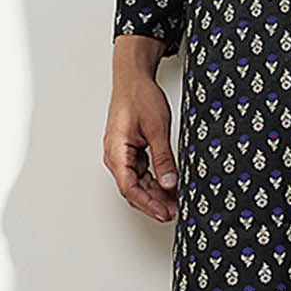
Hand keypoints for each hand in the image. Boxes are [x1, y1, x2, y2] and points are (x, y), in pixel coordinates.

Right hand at [104, 52, 178, 220]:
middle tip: (174, 212)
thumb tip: (169, 183)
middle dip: (153, 203)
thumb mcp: (157, 129)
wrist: (133, 77)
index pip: (129, 188)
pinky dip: (155, 180)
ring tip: (175, 202)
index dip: (148, 204)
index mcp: (116, 151)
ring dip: (155, 193)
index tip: (164, 213)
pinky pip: (141, 172)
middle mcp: (115, 155)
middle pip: (132, 189)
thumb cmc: (139, 96)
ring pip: (137, 182)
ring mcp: (122, 154)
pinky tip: (169, 186)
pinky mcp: (130, 150)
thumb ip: (163, 159)